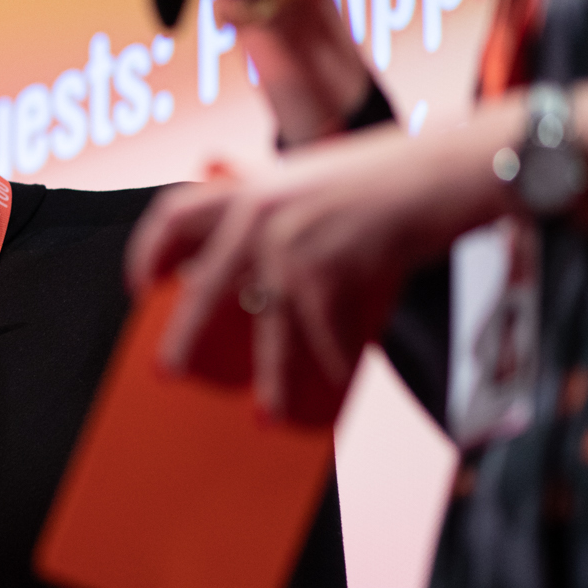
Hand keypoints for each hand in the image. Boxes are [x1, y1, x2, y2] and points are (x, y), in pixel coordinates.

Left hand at [127, 112, 519, 421]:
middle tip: (168, 372)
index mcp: (252, 188)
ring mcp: (289, 245)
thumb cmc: (390, 176)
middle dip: (184, 337)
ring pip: (269, 330)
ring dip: (270, 378)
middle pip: (204, 288)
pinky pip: (324, 337)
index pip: (175, 214)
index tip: (142, 284)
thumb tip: (251, 268)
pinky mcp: (325, 273)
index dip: (150, 250)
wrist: (445, 170)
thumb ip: (277, 215)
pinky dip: (336, 363)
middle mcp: (259, 215)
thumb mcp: (313, 181)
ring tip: (266, 416)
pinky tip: (342, 380)